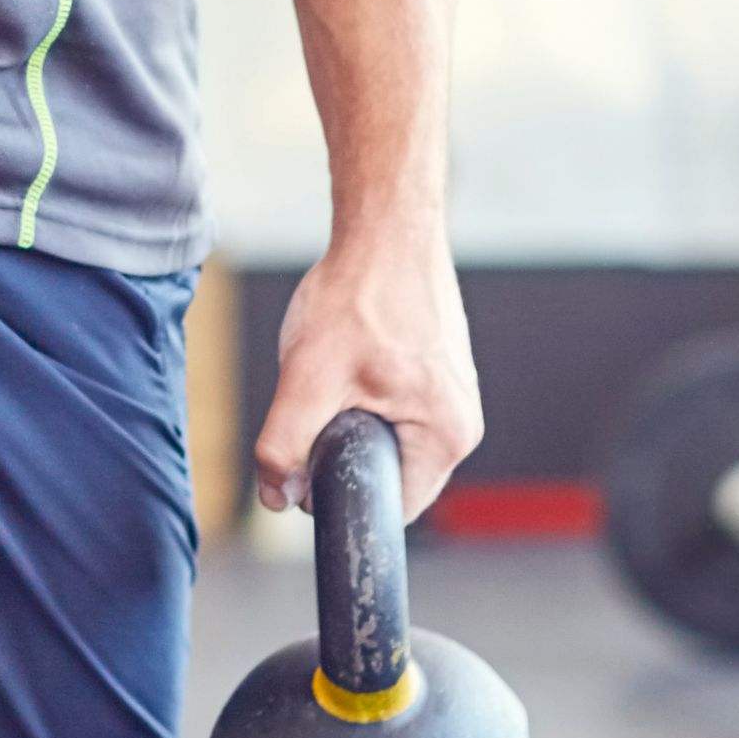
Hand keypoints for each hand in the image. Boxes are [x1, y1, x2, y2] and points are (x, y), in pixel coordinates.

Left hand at [254, 226, 480, 517]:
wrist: (386, 229)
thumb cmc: (361, 294)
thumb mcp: (307, 378)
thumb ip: (283, 447)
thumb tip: (275, 496)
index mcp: (447, 437)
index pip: (390, 507)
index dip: (338, 493)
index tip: (312, 456)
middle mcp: (463, 423)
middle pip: (389, 475)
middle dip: (344, 449)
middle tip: (323, 397)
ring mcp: (455, 397)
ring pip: (388, 440)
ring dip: (351, 419)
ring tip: (339, 370)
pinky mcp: (440, 374)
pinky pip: (395, 410)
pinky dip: (364, 394)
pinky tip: (352, 356)